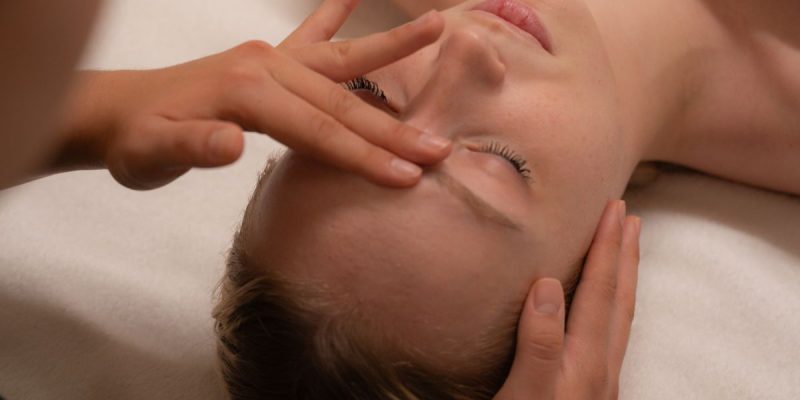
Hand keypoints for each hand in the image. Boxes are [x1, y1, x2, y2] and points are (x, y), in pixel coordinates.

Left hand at [56, 0, 447, 189]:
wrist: (118, 111)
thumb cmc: (137, 141)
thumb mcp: (151, 153)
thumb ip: (191, 148)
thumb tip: (233, 144)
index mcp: (246, 89)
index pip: (317, 129)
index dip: (363, 155)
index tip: (408, 176)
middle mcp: (266, 65)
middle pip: (341, 100)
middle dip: (392, 129)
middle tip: (441, 150)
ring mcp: (271, 57)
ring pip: (343, 59)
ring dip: (391, 50)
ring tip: (438, 25)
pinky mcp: (270, 59)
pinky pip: (314, 34)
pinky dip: (338, 13)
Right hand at [493, 200, 640, 399]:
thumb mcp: (525, 393)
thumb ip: (539, 344)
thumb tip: (546, 284)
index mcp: (587, 360)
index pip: (600, 292)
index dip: (606, 248)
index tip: (614, 209)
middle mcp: (602, 368)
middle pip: (619, 301)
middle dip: (623, 255)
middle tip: (629, 217)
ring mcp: (600, 382)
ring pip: (619, 319)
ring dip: (623, 279)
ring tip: (625, 252)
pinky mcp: (591, 391)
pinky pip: (611, 336)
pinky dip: (612, 309)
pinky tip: (601, 311)